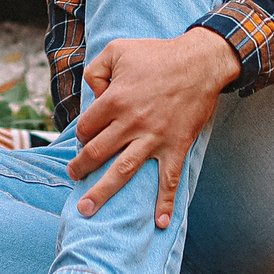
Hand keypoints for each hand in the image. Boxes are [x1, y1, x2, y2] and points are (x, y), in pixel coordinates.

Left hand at [67, 29, 239, 226]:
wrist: (200, 62)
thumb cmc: (157, 54)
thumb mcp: (117, 49)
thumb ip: (95, 70)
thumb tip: (92, 96)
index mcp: (115, 99)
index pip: (86, 127)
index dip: (82, 134)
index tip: (85, 138)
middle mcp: (131, 123)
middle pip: (97, 152)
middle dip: (80, 168)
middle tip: (73, 175)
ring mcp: (154, 138)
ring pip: (122, 171)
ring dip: (102, 192)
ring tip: (86, 209)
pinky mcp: (176, 146)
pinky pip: (169, 180)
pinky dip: (165, 203)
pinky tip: (160, 223)